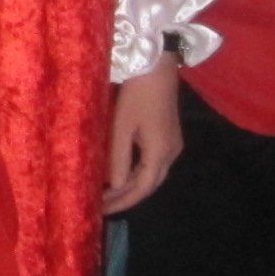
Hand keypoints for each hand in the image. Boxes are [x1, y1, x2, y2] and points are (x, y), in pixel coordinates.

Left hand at [101, 63, 181, 211]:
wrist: (157, 65)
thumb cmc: (137, 94)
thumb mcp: (122, 127)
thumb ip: (118, 159)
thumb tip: (114, 187)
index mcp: (160, 153)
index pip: (141, 189)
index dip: (122, 202)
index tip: (101, 210)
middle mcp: (171, 153)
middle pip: (149, 185)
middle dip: (126, 197)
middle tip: (101, 204)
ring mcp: (173, 144)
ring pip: (152, 174)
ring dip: (131, 185)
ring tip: (107, 192)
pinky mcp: (169, 136)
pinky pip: (153, 162)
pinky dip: (136, 171)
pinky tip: (121, 172)